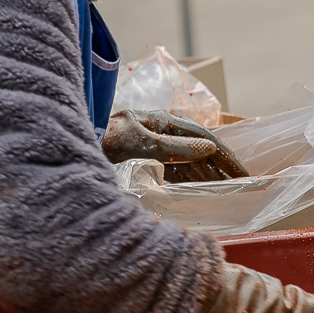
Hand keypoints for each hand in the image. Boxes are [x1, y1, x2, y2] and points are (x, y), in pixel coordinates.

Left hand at [104, 110, 248, 181]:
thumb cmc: (103, 139)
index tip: (243, 173)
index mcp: (165, 121)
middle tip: (241, 185)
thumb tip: (211, 149)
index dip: (226, 156)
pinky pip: (172, 168)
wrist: (70, 143)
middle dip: (221, 167)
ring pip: (188, 160)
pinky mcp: (143, 155)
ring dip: (207, 175)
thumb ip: (173, 147)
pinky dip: (187, 179)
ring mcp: (153, 142)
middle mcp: (163, 129)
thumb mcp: (138, 143)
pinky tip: (196, 191)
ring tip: (223, 191)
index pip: (206, 138)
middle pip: (200, 149)